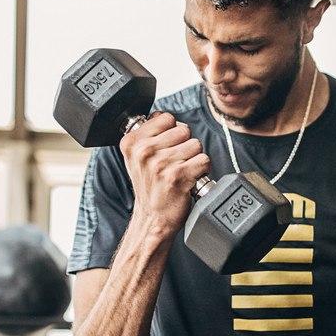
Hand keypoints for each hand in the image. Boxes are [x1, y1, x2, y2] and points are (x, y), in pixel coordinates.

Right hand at [119, 111, 210, 238]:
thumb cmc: (149, 187)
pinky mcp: (178, 176)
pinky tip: (190, 178)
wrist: (152, 218)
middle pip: (183, 129)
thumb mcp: (136, 157)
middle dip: (184, 145)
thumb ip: (148, 134)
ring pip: (195, 144)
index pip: (166, 117)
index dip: (171, 132)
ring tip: (181, 171)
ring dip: (193, 158)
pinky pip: (204, 159)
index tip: (165, 149)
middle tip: (174, 163)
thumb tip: (164, 117)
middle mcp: (144, 151)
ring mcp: (161, 164)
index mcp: (132, 142)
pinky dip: (203, 169)